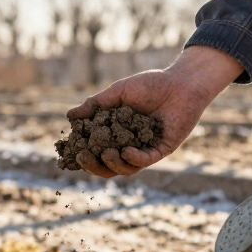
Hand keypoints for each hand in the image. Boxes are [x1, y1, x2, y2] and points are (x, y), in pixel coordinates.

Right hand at [67, 45, 243, 177]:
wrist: (181, 83)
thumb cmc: (151, 84)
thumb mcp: (118, 92)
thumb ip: (96, 104)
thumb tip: (70, 116)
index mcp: (115, 131)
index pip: (94, 148)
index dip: (81, 151)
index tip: (69, 150)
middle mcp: (127, 143)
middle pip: (106, 164)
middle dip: (93, 165)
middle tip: (83, 157)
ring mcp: (144, 149)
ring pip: (125, 168)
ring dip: (113, 164)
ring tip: (106, 153)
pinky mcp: (160, 150)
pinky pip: (145, 160)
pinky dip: (134, 158)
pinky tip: (126, 151)